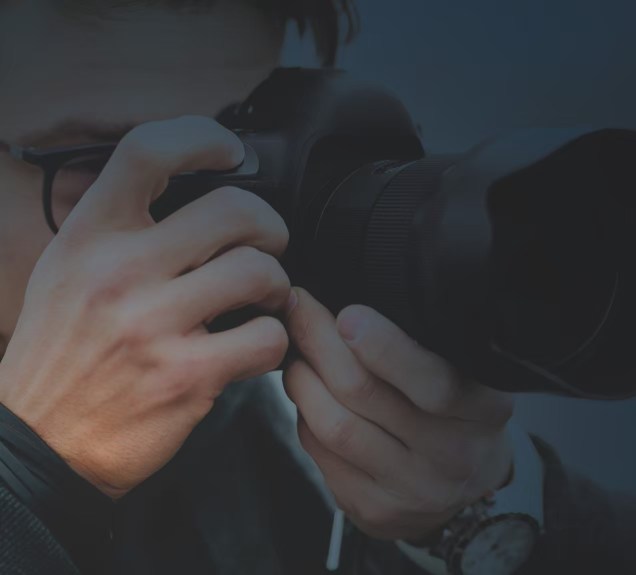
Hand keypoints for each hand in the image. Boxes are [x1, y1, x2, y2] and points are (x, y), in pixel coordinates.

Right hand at [0, 116, 291, 497]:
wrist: (37, 444)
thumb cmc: (62, 354)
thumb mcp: (65, 271)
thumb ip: (117, 226)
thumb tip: (186, 184)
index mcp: (88, 237)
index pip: (147, 151)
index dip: (203, 139)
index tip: (232, 155)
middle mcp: (119, 272)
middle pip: (234, 210)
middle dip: (269, 228)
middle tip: (265, 248)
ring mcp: (153, 325)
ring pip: (260, 272)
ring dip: (276, 286)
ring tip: (261, 302)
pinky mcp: (186, 376)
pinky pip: (268, 338)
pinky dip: (274, 342)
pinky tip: (253, 347)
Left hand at [284, 289, 514, 540]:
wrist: (468, 487)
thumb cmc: (463, 414)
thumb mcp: (473, 376)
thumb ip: (432, 346)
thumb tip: (359, 304)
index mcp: (484, 412)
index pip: (435, 383)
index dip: (386, 348)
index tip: (349, 314)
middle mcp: (452, 455)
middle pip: (366, 395)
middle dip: (321, 343)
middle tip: (300, 307)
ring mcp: (411, 489)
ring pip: (334, 426)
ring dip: (303, 379)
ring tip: (297, 351)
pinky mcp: (374, 509)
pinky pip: (320, 454)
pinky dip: (304, 414)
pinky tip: (307, 394)